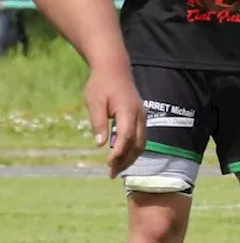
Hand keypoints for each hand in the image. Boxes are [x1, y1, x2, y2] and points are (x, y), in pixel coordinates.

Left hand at [84, 60, 146, 176]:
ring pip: (142, 143)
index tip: (108, 164)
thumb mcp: (94, 102)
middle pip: (137, 144)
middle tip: (111, 173)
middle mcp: (139, 115)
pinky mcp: (140, 117)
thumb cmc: (101, 84)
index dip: (118, 153)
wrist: (114, 69)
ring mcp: (142, 116)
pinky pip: (140, 138)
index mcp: (128, 110)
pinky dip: (133, 150)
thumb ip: (98, 123)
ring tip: (116, 169)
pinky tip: (122, 156)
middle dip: (126, 160)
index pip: (126, 136)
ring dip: (130, 157)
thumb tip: (100, 145)